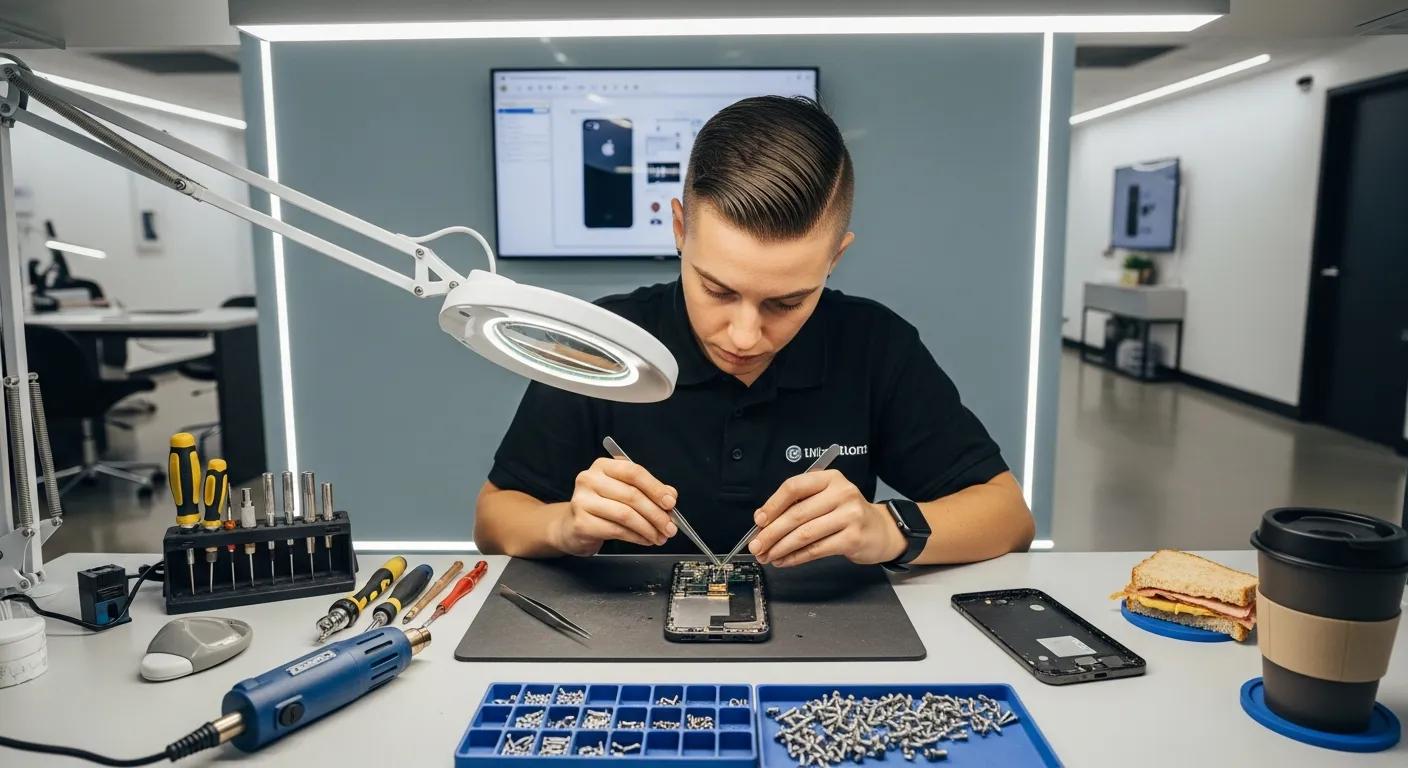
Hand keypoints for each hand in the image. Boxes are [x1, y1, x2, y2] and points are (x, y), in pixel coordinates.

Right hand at [550, 458, 678, 555]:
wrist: (572, 526)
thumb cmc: (601, 506)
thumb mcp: (623, 492)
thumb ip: (647, 490)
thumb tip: (670, 496)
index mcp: (603, 466)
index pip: (634, 472)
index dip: (655, 487)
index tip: (671, 502)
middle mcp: (590, 479)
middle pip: (632, 495)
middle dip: (656, 514)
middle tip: (670, 527)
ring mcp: (583, 501)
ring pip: (626, 515)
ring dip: (648, 528)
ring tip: (660, 536)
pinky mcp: (581, 522)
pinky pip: (617, 530)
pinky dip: (636, 537)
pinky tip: (645, 539)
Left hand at [748, 470, 906, 566]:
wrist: (880, 530)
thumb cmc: (846, 514)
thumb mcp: (826, 499)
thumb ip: (799, 505)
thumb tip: (763, 522)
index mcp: (829, 478)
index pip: (794, 487)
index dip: (772, 504)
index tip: (759, 520)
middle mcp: (841, 493)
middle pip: (796, 513)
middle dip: (771, 533)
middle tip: (756, 546)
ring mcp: (849, 515)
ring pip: (804, 534)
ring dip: (780, 547)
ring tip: (767, 556)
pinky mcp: (853, 538)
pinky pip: (816, 549)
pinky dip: (795, 557)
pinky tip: (784, 561)